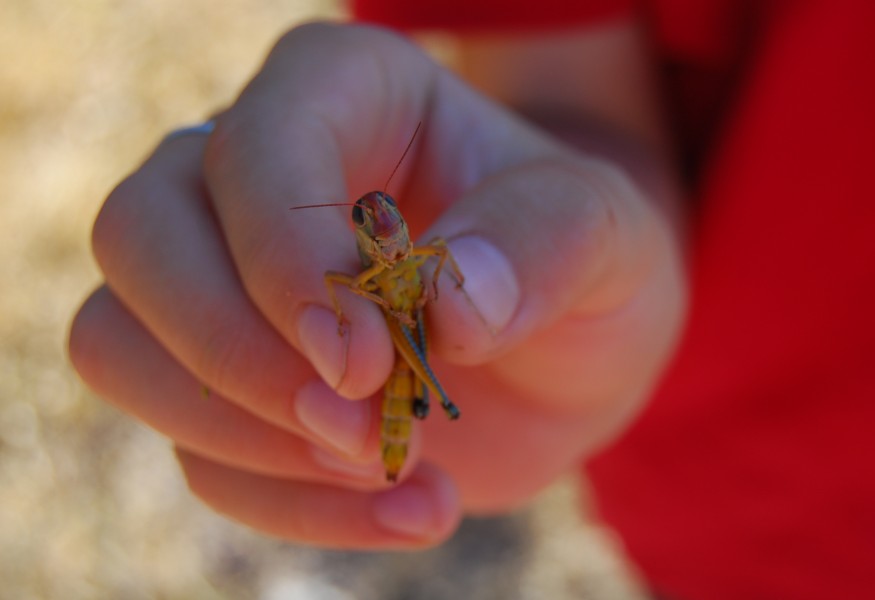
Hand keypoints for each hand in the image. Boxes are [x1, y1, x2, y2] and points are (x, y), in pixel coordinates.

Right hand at [69, 22, 685, 548]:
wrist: (570, 345)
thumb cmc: (583, 259)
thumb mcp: (608, 234)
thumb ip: (542, 245)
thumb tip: (450, 308)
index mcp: (340, 90)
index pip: (250, 150)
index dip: (285, 258)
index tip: (369, 360)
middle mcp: (249, 170)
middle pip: (137, 236)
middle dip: (235, 356)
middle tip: (357, 424)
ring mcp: (222, 278)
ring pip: (119, 345)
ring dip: (246, 441)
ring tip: (392, 473)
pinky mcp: (230, 382)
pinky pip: (194, 450)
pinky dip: (290, 506)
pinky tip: (412, 509)